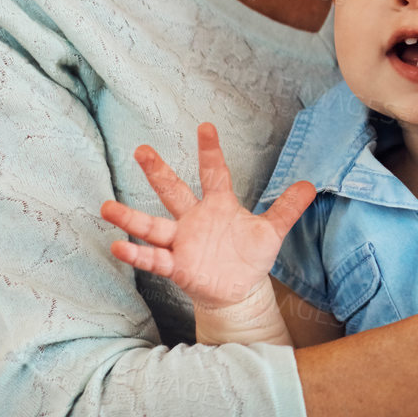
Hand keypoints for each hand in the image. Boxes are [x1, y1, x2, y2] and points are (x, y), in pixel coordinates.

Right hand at [99, 122, 316, 308]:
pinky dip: (137, 255)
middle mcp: (194, 219)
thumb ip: (287, 208)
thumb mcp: (272, 231)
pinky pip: (153, 259)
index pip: (214, 173)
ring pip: (152, 226)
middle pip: (173, 191)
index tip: (206, 126)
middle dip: (158, 171)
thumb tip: (311, 185)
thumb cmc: (249, 256)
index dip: (210, 151)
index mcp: (218, 205)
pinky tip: (118, 248)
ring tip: (106, 207)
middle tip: (141, 149)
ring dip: (130, 218)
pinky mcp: (176, 267)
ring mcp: (182, 242)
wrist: (239, 290)